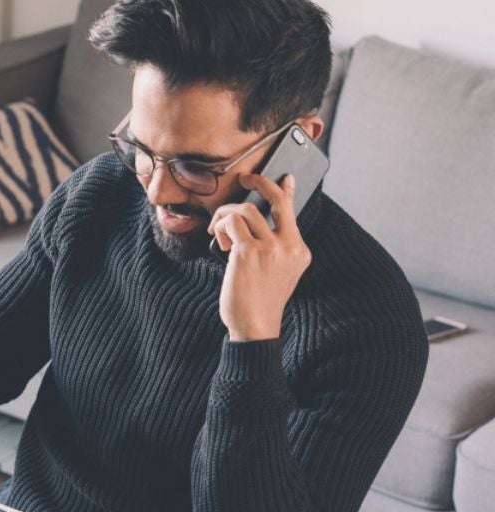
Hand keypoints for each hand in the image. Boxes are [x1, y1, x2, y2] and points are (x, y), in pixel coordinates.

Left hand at [207, 174, 311, 341]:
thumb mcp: (276, 272)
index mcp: (300, 251)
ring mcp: (271, 248)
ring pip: (246, 209)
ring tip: (219, 231)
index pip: (293, 211)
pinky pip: (231, 222)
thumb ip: (272, 248)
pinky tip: (219, 240)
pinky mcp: (249, 252)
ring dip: (226, 215)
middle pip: (276, 200)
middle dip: (260, 182)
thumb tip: (253, 221)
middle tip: (245, 178)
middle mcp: (290, 246)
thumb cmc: (259, 300)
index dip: (287, 190)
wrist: (255, 326)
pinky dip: (221, 227)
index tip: (285, 177)